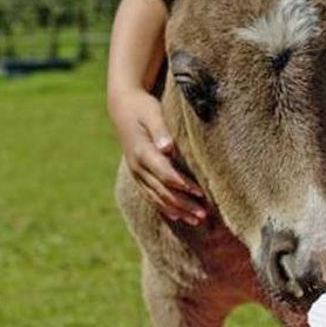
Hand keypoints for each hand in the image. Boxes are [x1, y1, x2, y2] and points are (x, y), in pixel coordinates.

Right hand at [110, 89, 206, 224]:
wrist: (122, 106)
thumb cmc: (142, 108)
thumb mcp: (152, 113)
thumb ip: (160, 130)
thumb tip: (167, 147)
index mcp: (142, 152)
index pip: (165, 174)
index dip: (183, 184)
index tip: (200, 193)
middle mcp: (137, 167)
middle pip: (163, 191)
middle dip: (184, 204)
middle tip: (203, 214)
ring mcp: (136, 173)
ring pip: (157, 197)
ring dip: (177, 210)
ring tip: (197, 220)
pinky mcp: (138, 175)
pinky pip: (150, 196)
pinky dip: (164, 207)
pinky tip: (178, 216)